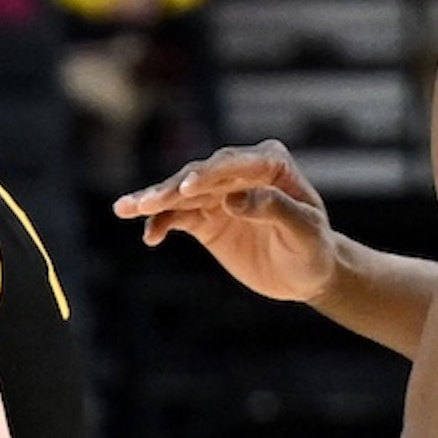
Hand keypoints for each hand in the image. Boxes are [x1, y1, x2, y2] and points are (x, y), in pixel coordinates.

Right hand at [115, 142, 336, 303]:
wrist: (306, 273)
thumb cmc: (313, 248)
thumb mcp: (305, 232)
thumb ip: (275, 210)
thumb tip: (234, 199)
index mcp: (270, 163)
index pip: (233, 163)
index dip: (208, 174)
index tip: (186, 189)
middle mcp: (240, 171)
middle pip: (199, 175)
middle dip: (170, 189)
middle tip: (145, 203)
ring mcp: (219, 193)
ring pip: (180, 193)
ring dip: (153, 202)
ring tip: (124, 209)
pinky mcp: (206, 217)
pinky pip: (177, 216)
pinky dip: (160, 224)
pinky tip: (150, 237)